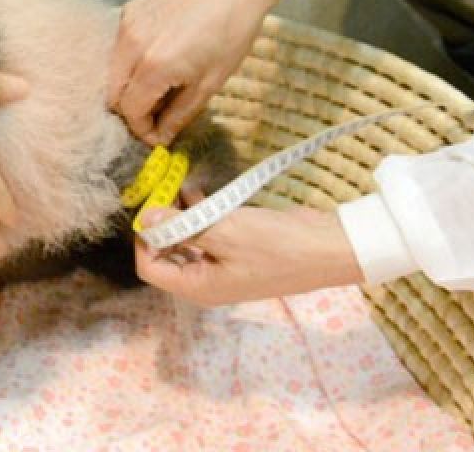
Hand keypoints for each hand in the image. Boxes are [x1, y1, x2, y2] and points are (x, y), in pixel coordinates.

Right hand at [109, 0, 288, 145]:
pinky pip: (118, 48)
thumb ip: (178, 114)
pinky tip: (155, 59)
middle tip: (156, 113)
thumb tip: (160, 138)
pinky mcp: (127, 11)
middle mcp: (132, 45)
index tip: (156, 135)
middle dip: (132, 110)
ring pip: (111, 71)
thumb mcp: (209, 83)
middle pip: (113, 94)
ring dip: (128, 86)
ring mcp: (126, 25)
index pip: (130, 110)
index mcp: (155, 66)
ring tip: (157, 87)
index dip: (142, 128)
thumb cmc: (230, 34)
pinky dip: (129, 62)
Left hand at [135, 205, 363, 306]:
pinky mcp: (237, 252)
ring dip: (180, 216)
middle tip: (160, 190)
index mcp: (198, 287)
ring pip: (187, 241)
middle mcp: (206, 282)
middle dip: (162, 224)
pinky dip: (200, 215)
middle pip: (166, 255)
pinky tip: (198, 191)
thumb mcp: (224, 232)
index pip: (150, 268)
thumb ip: (182, 226)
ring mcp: (223, 268)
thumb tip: (146, 218)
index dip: (144, 239)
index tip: (150, 207)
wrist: (330, 248)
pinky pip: (207, 235)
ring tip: (177, 186)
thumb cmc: (275, 245)